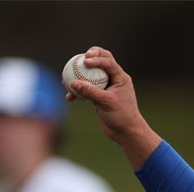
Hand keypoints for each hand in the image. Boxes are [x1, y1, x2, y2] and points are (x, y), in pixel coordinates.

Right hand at [63, 47, 161, 168]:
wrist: (125, 132)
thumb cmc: (122, 116)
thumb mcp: (106, 102)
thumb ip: (90, 91)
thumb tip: (73, 82)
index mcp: (120, 78)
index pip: (108, 62)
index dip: (96, 58)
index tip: (86, 62)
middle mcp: (113, 79)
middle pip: (101, 60)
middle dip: (91, 56)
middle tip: (81, 59)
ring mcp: (105, 87)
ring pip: (90, 74)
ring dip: (79, 75)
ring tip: (67, 78)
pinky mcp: (98, 96)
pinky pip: (85, 89)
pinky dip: (78, 91)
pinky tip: (70, 97)